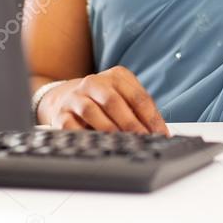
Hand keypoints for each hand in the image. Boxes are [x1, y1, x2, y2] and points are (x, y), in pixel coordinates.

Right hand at [38, 66, 170, 135]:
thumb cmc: (103, 102)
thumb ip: (139, 112)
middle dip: (132, 124)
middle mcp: (94, 82)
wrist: (64, 98)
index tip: (162, 135)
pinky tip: (98, 146)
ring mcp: (75, 97)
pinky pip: (71, 126)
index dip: (152, 118)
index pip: (138, 96)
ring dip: (109, 130)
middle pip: (115, 102)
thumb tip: (160, 134)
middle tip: (144, 142)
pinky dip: (85, 137)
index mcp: (116, 76)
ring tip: (124, 145)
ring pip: (92, 111)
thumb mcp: (123, 98)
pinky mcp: (61, 114)